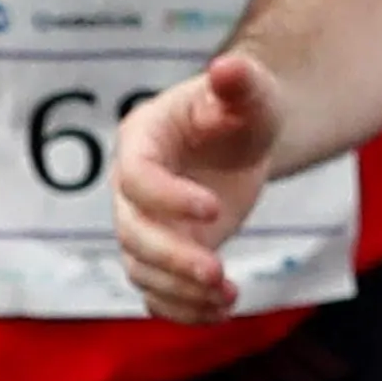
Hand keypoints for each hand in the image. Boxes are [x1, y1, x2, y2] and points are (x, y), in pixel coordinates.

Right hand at [111, 51, 281, 321]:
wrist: (242, 139)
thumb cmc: (242, 110)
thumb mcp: (250, 94)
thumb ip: (240, 83)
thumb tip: (228, 68)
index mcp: (142, 141)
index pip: (137, 178)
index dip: (168, 198)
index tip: (215, 209)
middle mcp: (131, 187)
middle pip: (132, 233)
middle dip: (172, 257)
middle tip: (218, 272)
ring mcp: (144, 224)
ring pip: (141, 269)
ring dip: (179, 291)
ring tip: (228, 296)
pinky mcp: (162, 254)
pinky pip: (156, 292)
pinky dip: (182, 310)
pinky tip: (221, 312)